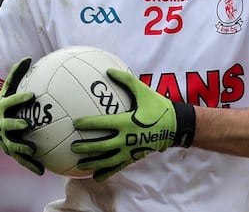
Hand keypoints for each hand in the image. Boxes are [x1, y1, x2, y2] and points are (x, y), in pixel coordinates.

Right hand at [0, 57, 43, 174]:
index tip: (31, 95)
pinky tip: (42, 171)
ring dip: (22, 148)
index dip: (19, 99)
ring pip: (13, 144)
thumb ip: (15, 75)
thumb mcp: (5, 90)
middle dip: (17, 125)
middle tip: (27, 124)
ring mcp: (4, 139)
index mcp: (1, 109)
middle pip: (9, 125)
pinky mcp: (10, 150)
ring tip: (32, 150)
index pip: (10, 103)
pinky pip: (21, 159)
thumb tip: (27, 58)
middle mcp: (2, 125)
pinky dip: (30, 165)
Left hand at [71, 69, 195, 181]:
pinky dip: (106, 173)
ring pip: (108, 160)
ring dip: (93, 163)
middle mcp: (126, 138)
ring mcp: (130, 150)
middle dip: (86, 147)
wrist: (175, 126)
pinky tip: (96, 177)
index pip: (103, 124)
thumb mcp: (144, 91)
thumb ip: (126, 81)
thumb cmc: (158, 107)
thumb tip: (109, 70)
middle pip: (102, 145)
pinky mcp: (134, 157)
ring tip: (79, 165)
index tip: (75, 124)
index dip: (88, 124)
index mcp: (127, 122)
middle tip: (73, 146)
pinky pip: (118, 167)